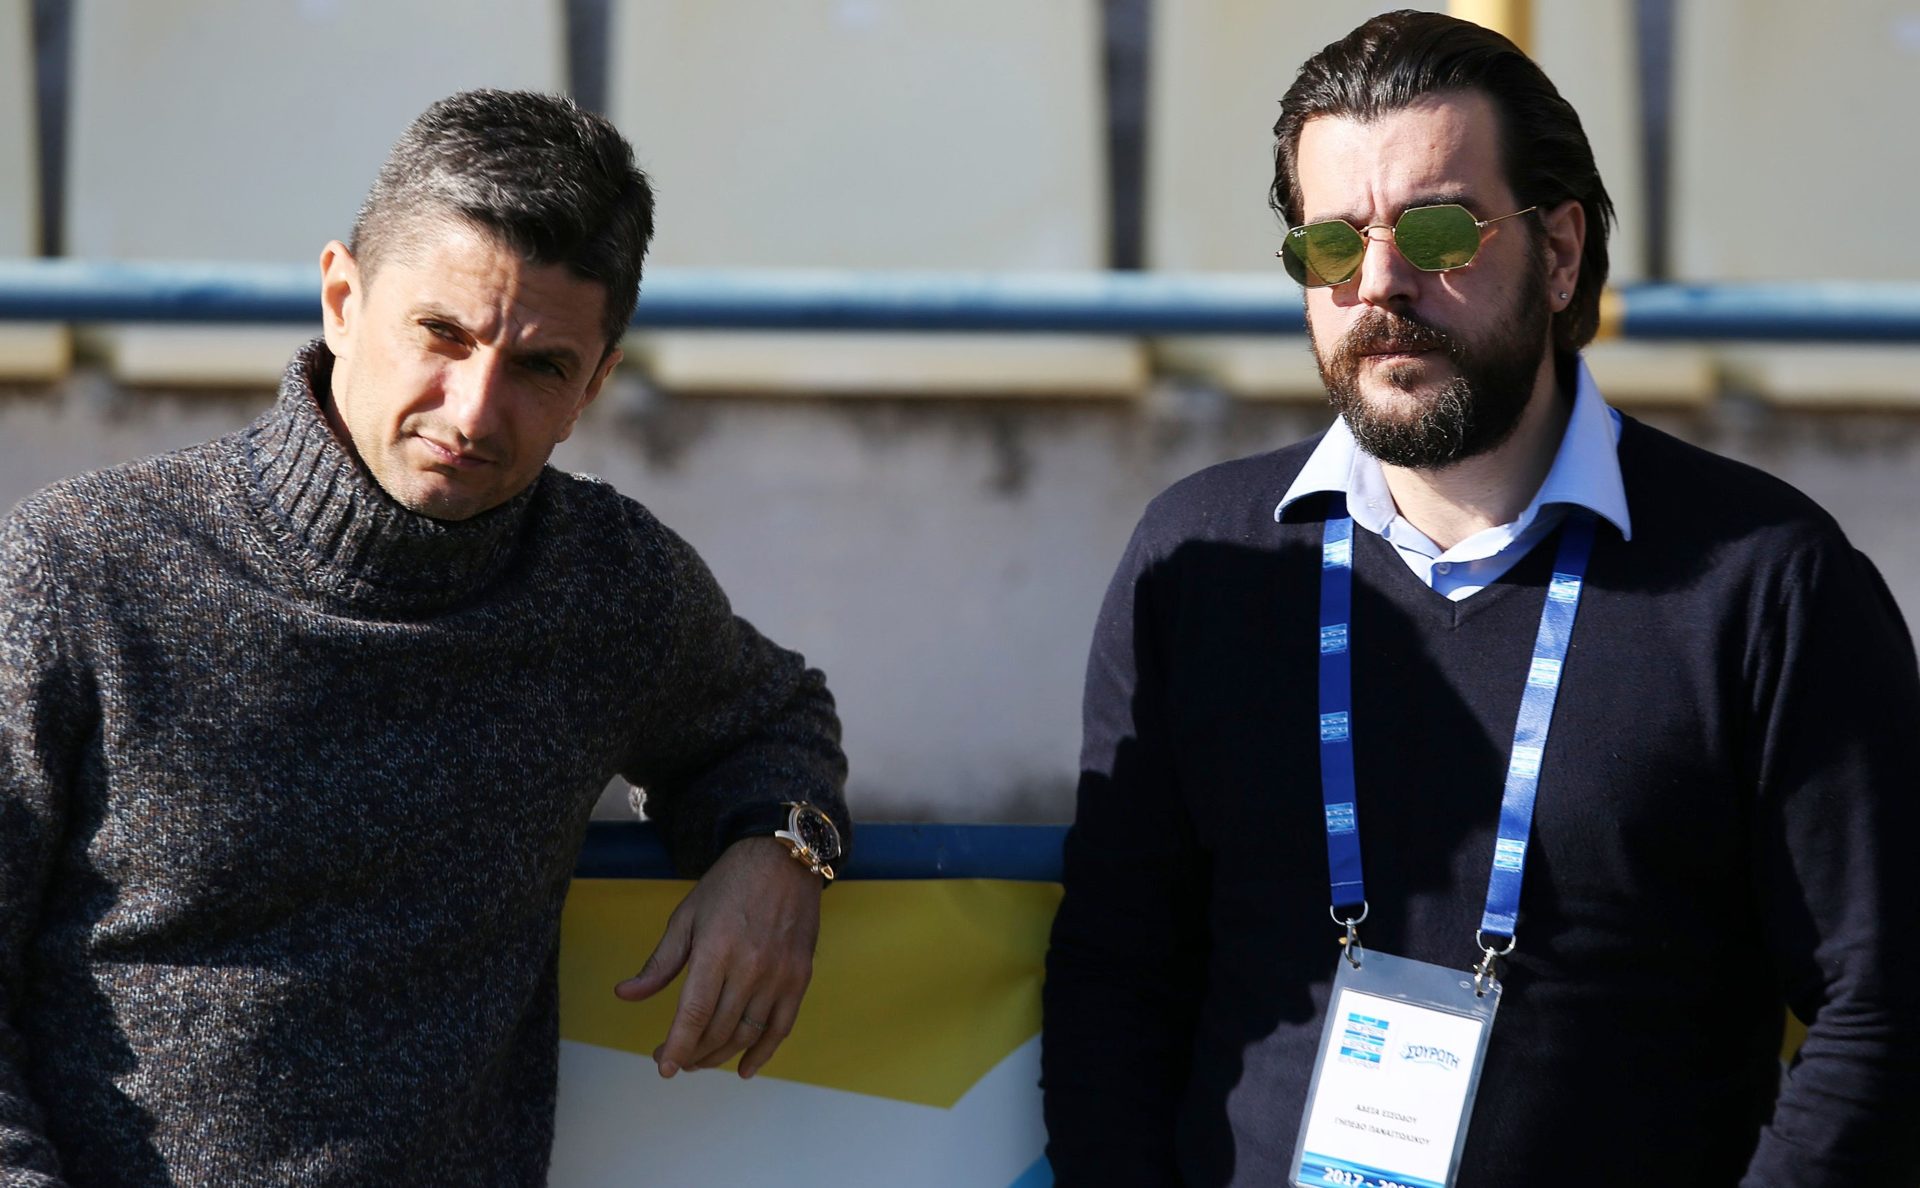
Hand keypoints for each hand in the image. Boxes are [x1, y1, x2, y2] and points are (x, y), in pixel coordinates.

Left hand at [613, 836, 822, 1078]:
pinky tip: (744, 1068)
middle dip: (692, 1053)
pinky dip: (763, 1053)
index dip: (677, 1046)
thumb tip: (625, 995)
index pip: (694, 1013)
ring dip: (720, 1055)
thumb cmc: (731, 884)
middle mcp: (751, 966)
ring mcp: (780, 974)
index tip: (663, 1067)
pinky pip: (781, 1027)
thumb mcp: (687, 916)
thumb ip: (660, 962)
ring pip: (747, 1033)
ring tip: (700, 1060)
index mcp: (717, 949)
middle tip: (675, 1059)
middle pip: (719, 1029)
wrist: (786, 860)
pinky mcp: (800, 977)